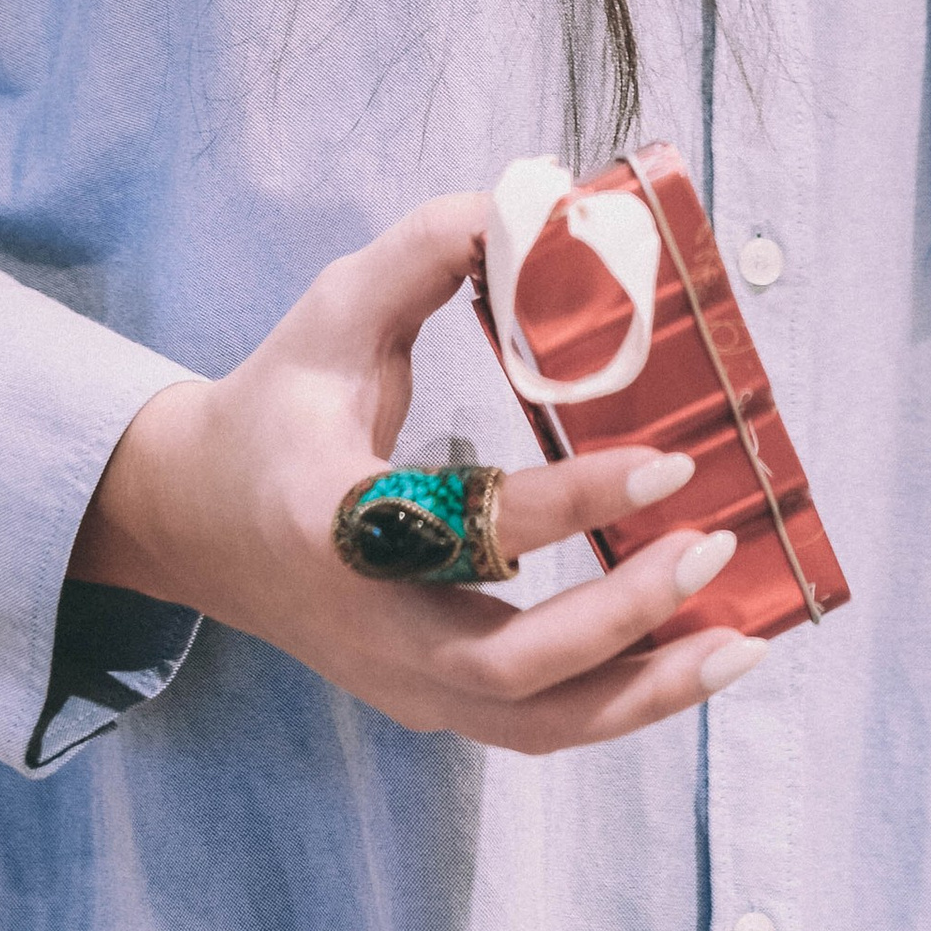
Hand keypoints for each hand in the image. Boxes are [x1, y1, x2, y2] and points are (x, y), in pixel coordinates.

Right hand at [69, 191, 764, 750]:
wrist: (190, 521)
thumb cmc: (272, 407)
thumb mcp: (331, 312)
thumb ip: (426, 251)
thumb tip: (536, 202)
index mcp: (335, 527)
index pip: (470, 532)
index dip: (576, 500)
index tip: (667, 459)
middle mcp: (369, 629)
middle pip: (512, 674)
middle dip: (627, 621)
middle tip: (711, 548)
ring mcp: (399, 684)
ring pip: (537, 728)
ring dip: (645, 692)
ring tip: (740, 641)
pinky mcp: (428, 701)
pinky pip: (538, 725)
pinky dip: (622, 702)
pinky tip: (694, 655)